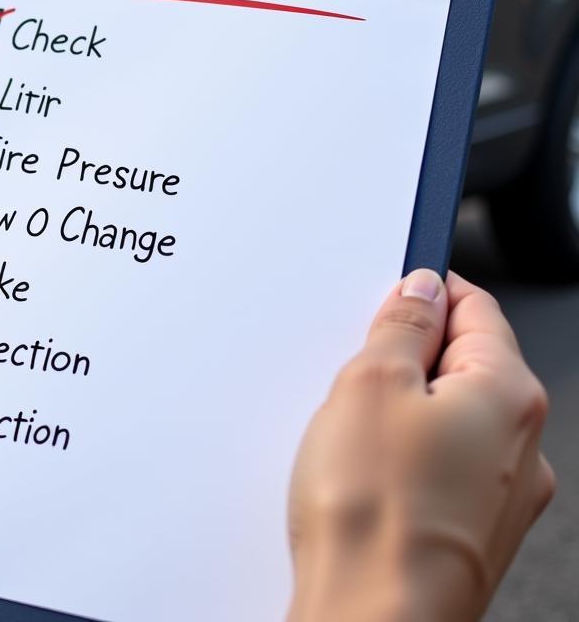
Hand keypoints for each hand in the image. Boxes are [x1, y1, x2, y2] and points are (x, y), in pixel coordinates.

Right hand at [287, 270, 553, 621]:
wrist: (370, 620)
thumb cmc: (374, 515)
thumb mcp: (371, 382)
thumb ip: (401, 324)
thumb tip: (421, 292)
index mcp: (509, 395)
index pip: (476, 307)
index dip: (428, 290)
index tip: (391, 291)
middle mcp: (523, 446)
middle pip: (465, 362)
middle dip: (408, 356)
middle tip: (357, 374)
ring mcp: (504, 495)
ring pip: (451, 417)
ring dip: (404, 409)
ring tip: (355, 435)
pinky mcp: (474, 530)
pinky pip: (444, 465)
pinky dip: (407, 456)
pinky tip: (367, 475)